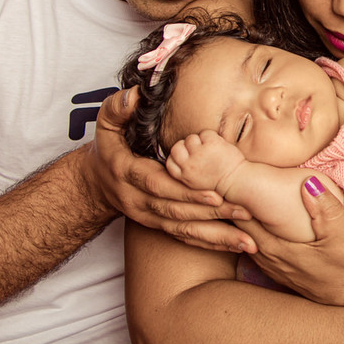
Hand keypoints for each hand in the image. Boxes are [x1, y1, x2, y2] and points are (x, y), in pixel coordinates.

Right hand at [86, 87, 255, 251]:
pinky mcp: (158, 225)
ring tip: (249, 241)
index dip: (186, 191)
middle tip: (245, 213)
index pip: (159, 186)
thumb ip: (117, 107)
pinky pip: (185, 237)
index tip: (215, 193)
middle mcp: (139, 201)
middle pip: (177, 212)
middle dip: (212, 214)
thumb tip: (135, 96)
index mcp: (129, 175)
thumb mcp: (105, 123)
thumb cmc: (107, 148)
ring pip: (184, 230)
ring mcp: (148, 217)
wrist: (94, 183)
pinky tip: (237, 247)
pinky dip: (211, 244)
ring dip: (218, 237)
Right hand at [164, 130, 245, 197]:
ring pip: (191, 139)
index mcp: (184, 176)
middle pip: (176, 148)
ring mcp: (199, 154)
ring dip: (200, 141)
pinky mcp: (211, 145)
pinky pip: (205, 133)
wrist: (237, 181)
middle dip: (186, 147)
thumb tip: (176, 156)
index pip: (169, 161)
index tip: (187, 157)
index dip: (177, 157)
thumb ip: (184, 171)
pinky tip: (219, 147)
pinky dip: (212, 137)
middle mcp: (189, 166)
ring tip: (211, 151)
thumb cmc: (218, 181)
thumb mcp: (195, 182)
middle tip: (199, 151)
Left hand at [244, 182, 343, 305]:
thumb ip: (326, 208)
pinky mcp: (281, 273)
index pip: (242, 220)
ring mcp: (273, 269)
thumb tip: (308, 182)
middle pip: (238, 230)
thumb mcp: (343, 235)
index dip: (235, 199)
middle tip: (232, 185)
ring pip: (245, 241)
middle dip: (234, 209)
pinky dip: (252, 235)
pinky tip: (259, 224)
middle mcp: (268, 260)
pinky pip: (256, 250)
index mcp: (276, 248)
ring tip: (241, 201)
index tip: (234, 180)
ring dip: (242, 223)